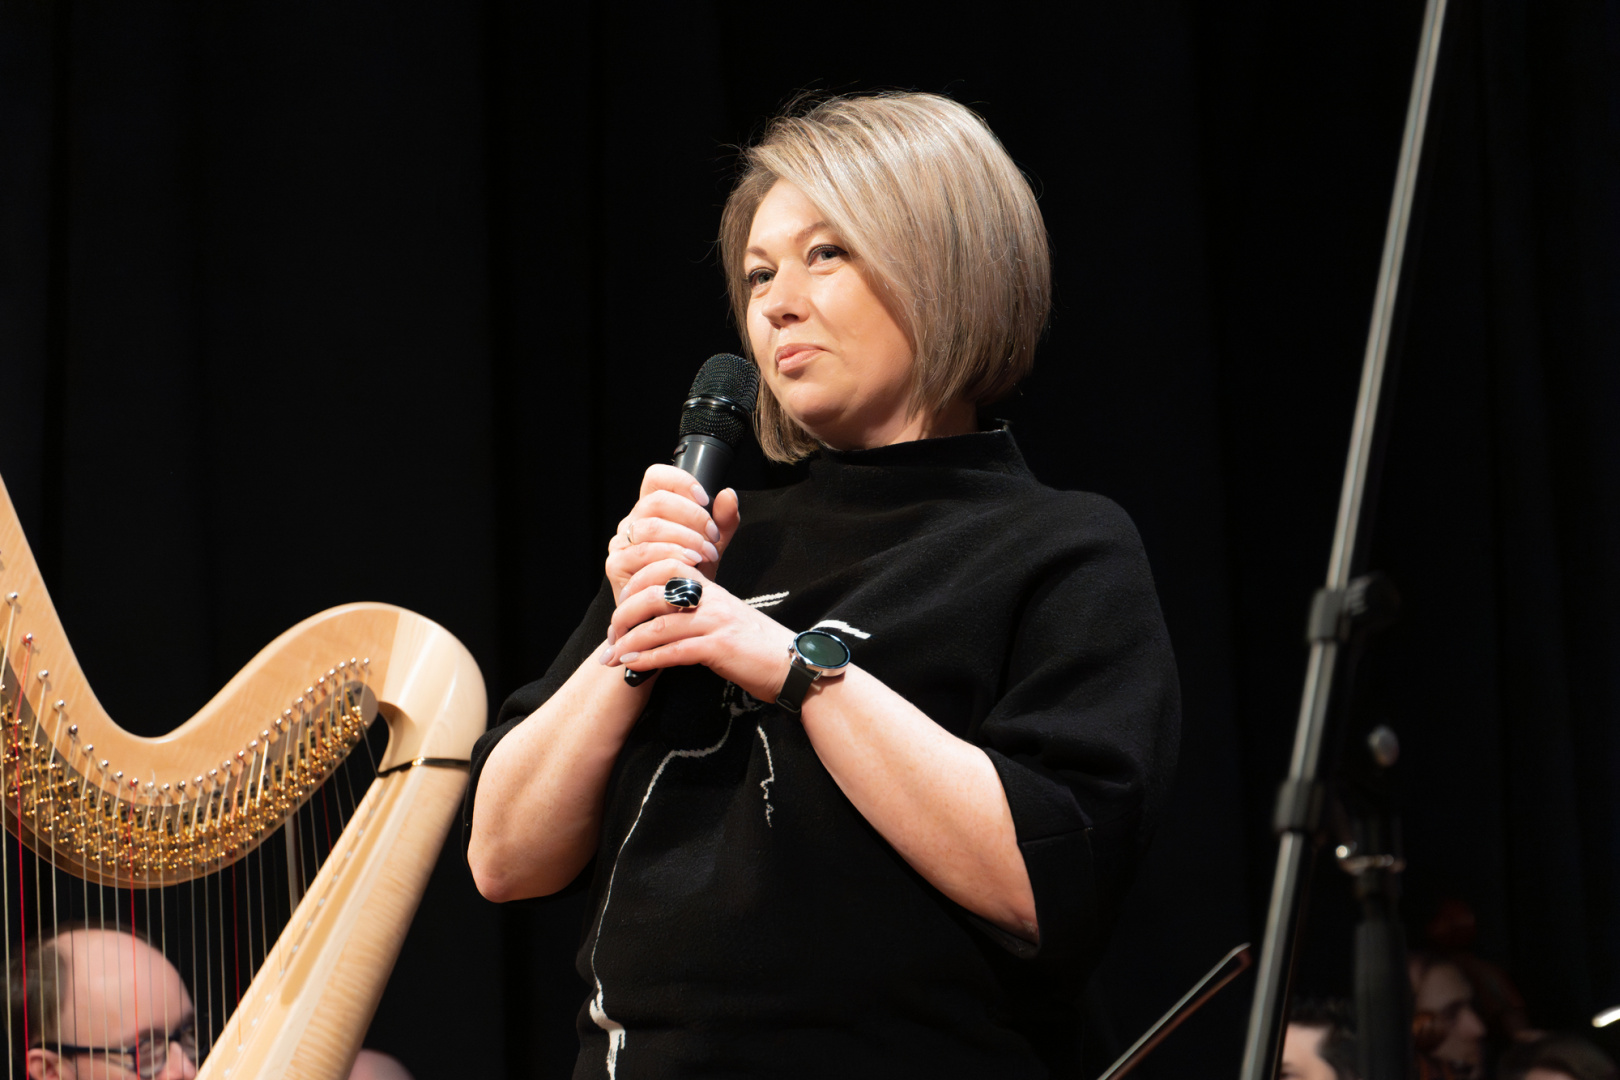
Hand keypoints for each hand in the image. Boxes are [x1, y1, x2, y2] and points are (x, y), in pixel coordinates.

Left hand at [601, 558, 795, 703]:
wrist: (794, 666)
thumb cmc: (756, 646)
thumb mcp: (727, 616)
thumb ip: (699, 607)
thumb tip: (666, 610)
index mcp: (711, 588)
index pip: (664, 569)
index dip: (635, 583)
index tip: (619, 605)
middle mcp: (711, 599)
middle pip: (653, 595)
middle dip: (624, 616)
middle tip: (609, 636)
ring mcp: (715, 622)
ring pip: (658, 626)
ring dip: (629, 643)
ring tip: (612, 657)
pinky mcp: (719, 648)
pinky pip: (674, 651)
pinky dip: (648, 659)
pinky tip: (634, 667)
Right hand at [605, 465, 740, 600]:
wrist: (674, 618)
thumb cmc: (689, 580)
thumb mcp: (711, 548)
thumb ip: (723, 522)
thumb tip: (728, 494)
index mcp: (652, 511)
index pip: (657, 478)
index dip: (680, 481)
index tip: (705, 499)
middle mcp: (632, 523)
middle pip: (656, 501)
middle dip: (691, 516)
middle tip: (712, 537)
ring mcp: (620, 543)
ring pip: (651, 526)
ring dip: (684, 538)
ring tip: (705, 554)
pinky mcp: (615, 566)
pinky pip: (643, 553)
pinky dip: (670, 557)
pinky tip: (688, 567)